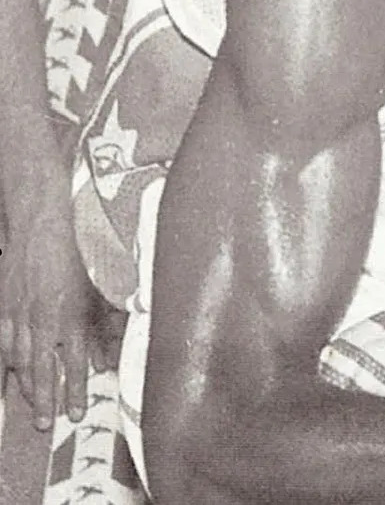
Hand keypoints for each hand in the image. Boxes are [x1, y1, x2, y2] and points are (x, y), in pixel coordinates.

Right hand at [0, 203, 94, 429]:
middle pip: (44, 370)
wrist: (41, 226)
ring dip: (25, 389)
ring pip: (20, 363)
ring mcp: (20, 318)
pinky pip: (1, 348)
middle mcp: (45, 322)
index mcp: (73, 315)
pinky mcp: (3, 311)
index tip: (76, 414)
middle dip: (46, 399)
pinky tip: (3, 386)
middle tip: (46, 424)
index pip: (76, 363)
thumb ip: (105, 321)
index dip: (76, 390)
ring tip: (30, 411)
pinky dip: (2, 369)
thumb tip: (108, 356)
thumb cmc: (77, 252)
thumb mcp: (99, 285)